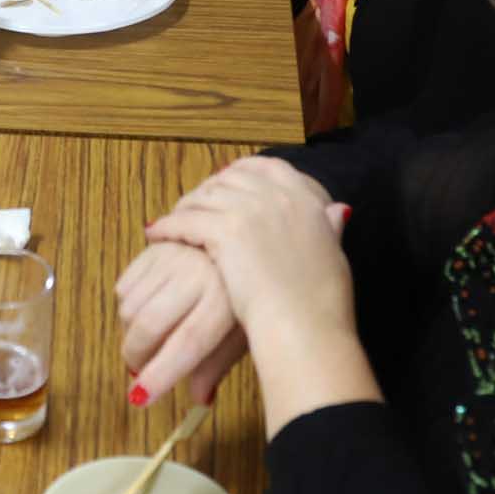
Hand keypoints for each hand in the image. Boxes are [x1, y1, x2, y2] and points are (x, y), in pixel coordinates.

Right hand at [116, 238, 248, 409]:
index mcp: (226, 300)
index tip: (140, 397)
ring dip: (130, 332)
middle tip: (138, 369)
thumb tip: (200, 399)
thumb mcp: (240, 331)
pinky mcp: (155, 247)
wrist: (248, 242)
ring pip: (129, 308)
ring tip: (147, 338)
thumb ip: (216, 365)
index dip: (161, 373)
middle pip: (149, 325)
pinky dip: (127, 306)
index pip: (188, 343)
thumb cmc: (246, 295)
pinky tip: (147, 308)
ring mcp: (174, 256)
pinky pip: (123, 287)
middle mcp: (198, 273)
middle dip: (135, 356)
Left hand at [146, 155, 356, 335]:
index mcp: (305, 198)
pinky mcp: (224, 230)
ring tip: (172, 222)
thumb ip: (330, 227)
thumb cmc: (322, 303)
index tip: (227, 184)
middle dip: (208, 190)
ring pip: (204, 196)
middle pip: (229, 179)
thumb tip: (338, 210)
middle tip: (192, 207)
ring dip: (185, 207)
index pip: (267, 167)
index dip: (242, 173)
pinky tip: (156, 236)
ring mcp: (250, 209)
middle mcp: (277, 196)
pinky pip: (185, 220)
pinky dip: (167, 226)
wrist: (305, 325)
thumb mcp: (335, 254)